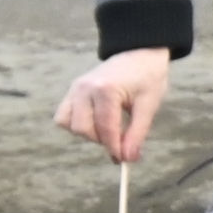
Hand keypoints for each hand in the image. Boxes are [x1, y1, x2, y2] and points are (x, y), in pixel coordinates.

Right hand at [57, 49, 175, 164]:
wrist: (140, 53)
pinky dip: (77, 124)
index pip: (105, 128)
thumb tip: (128, 159)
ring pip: (68, 124)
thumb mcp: (149, 105)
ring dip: (87, 133)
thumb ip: (137, 133)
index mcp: (105, 89)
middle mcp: (84, 88)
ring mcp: (75, 88)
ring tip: (108, 128)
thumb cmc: (148, 77)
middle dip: (101, 140)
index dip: (114, 147)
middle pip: (83, 129)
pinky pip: (63, 116)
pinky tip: (95, 122)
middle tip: (121, 139)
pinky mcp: (72, 91)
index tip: (124, 160)